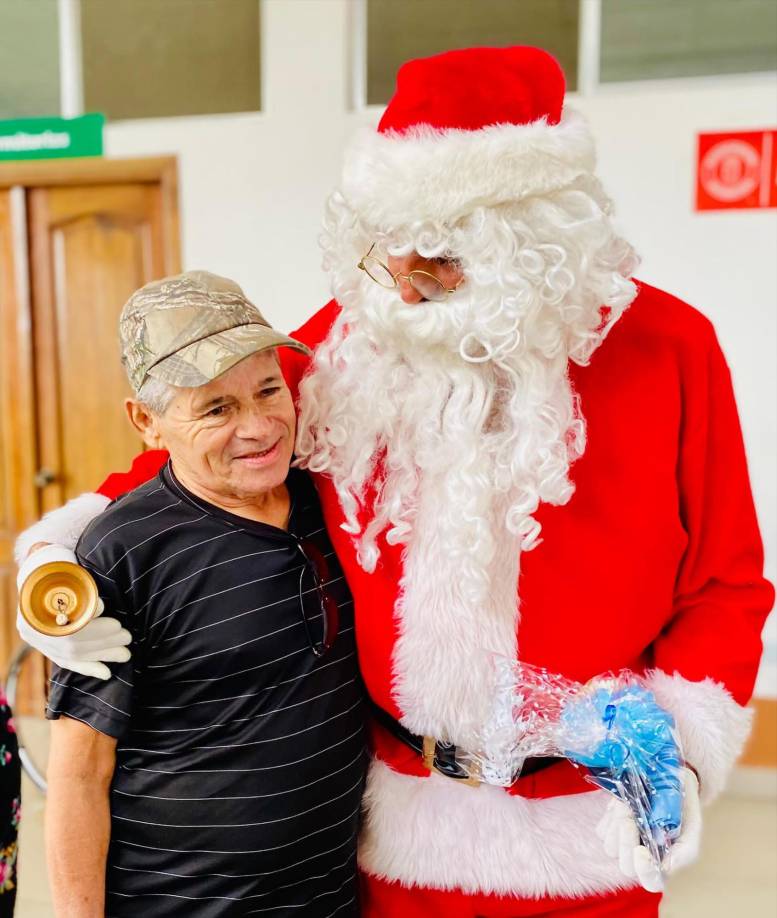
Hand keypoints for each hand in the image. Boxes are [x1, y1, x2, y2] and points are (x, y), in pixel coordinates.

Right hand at [16, 544, 131, 680]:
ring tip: (125, 653)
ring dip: (102, 655)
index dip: (94, 628)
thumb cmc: (61, 569)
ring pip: (72, 655)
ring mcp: (38, 640)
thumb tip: (98, 607)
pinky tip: (106, 674)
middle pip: (71, 644)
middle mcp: (33, 628)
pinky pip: (67, 662)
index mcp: (34, 607)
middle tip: (127, 637)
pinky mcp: (47, 647)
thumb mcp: (70, 573)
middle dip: (104, 642)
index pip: (67, 627)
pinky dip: (88, 667)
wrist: (42, 572)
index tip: (117, 624)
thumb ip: (81, 591)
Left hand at [596, 767, 701, 891]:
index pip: (651, 881)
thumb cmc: (683, 809)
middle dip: (626, 841)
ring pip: (611, 848)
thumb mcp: (692, 827)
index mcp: (664, 863)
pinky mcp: (610, 829)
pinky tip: (621, 804)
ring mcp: (624, 845)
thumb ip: (684, 849)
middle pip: (626, 866)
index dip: (644, 871)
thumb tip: (667, 866)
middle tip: (630, 816)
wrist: (669, 781)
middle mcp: (642, 858)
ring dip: (617, 825)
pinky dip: (609, 818)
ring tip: (627, 805)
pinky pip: (602, 831)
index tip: (641, 851)